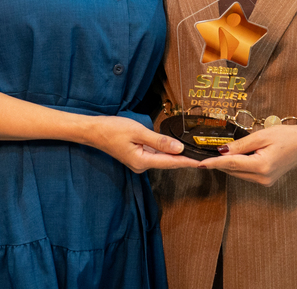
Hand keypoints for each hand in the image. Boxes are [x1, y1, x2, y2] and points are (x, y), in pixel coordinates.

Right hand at [84, 116, 199, 173]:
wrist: (94, 131)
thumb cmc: (113, 129)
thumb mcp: (137, 132)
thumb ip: (159, 141)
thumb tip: (178, 148)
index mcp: (142, 161)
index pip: (170, 163)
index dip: (188, 162)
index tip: (202, 163)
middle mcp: (141, 165)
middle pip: (168, 162)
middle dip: (184, 159)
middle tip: (202, 157)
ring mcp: (138, 162)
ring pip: (161, 159)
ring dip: (176, 155)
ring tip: (193, 153)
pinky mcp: (136, 156)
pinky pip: (154, 155)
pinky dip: (165, 151)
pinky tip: (173, 148)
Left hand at [198, 123, 296, 185]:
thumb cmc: (286, 136)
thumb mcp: (261, 135)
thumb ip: (240, 145)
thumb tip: (222, 150)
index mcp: (262, 166)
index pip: (231, 164)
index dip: (213, 163)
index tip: (199, 163)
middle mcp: (262, 178)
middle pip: (232, 170)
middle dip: (217, 162)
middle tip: (203, 154)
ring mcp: (264, 182)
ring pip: (237, 174)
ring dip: (226, 165)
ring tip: (217, 153)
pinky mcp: (265, 181)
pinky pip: (244, 174)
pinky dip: (236, 166)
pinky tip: (233, 157)